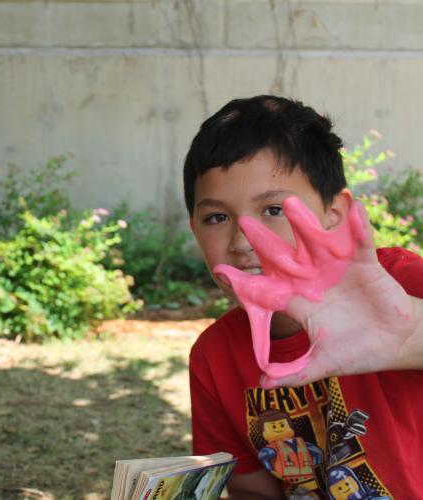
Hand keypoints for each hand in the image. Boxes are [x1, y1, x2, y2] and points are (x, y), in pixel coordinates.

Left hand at [214, 196, 420, 386]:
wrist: (396, 342)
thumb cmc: (357, 350)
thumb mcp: (324, 363)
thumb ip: (295, 373)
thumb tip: (261, 385)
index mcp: (297, 301)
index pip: (266, 290)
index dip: (244, 282)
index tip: (221, 271)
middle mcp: (311, 280)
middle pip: (283, 258)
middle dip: (264, 242)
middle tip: (244, 223)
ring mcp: (336, 269)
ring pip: (316, 242)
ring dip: (304, 224)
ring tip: (289, 204)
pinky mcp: (365, 264)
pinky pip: (360, 241)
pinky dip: (357, 226)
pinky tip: (352, 207)